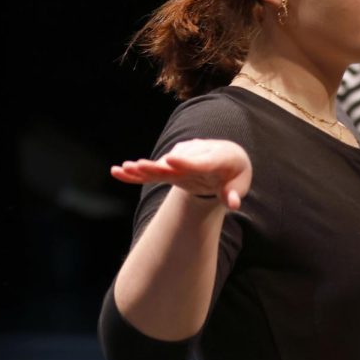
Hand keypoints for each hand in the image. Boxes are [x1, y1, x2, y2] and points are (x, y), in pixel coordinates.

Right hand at [111, 139, 252, 209]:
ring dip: (143, 168)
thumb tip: (233, 204)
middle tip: (139, 165)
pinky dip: (138, 173)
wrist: (228, 156)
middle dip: (157, 165)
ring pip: (161, 166)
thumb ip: (234, 194)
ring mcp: (182, 158)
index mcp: (217, 157)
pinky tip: (118, 172)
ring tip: (124, 168)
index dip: (185, 162)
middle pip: (175, 162)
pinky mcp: (171, 166)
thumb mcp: (241, 184)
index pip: (200, 161)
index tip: (171, 160)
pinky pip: (154, 171)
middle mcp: (196, 154)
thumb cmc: (235, 173)